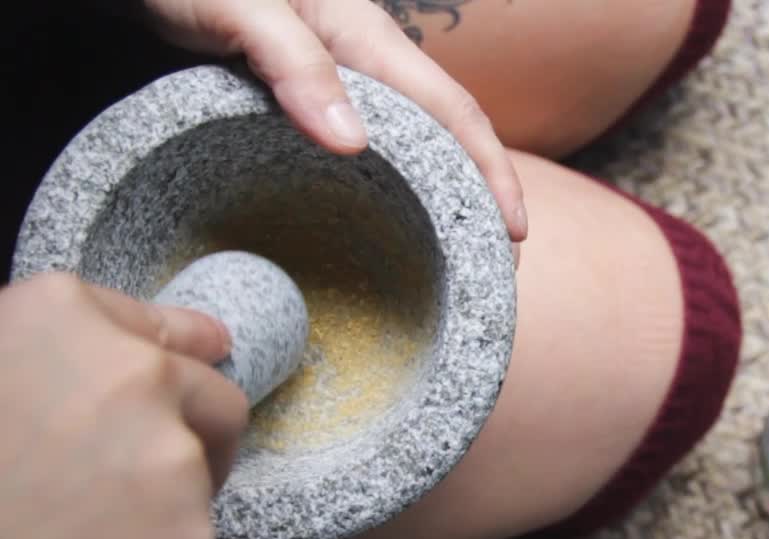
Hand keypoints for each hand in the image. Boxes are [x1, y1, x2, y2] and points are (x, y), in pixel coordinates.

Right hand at [0, 274, 247, 538]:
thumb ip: (49, 353)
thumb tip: (125, 353)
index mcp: (64, 315)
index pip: (167, 328)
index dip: (180, 351)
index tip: (205, 359)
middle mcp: (136, 372)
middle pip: (214, 399)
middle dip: (196, 430)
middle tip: (146, 471)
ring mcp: (172, 455)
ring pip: (202, 475)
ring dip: (163, 498)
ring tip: (81, 531)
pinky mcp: (189, 536)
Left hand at [138, 0, 527, 241]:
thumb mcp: (239, 8)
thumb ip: (295, 65)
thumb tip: (353, 144)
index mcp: (366, 37)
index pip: (454, 111)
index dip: (492, 171)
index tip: (513, 229)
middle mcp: (365, 61)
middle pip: (447, 134)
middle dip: (482, 195)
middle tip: (493, 265)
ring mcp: (340, 81)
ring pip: (411, 144)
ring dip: (442, 196)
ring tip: (453, 258)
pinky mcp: (307, 98)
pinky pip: (366, 150)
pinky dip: (390, 189)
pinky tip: (384, 224)